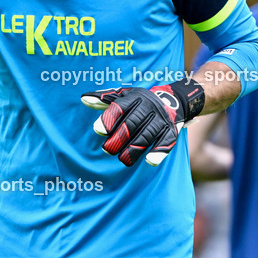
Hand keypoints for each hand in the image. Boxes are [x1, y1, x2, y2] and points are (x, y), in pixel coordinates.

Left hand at [82, 78, 205, 166]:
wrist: (173, 100)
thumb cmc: (140, 101)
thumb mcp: (124, 95)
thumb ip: (104, 99)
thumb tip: (84, 99)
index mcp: (135, 97)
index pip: (120, 107)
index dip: (109, 119)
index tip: (98, 131)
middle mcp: (149, 106)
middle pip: (132, 123)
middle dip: (119, 138)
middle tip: (107, 149)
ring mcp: (161, 119)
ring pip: (147, 135)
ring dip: (134, 149)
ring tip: (122, 160)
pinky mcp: (171, 130)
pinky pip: (166, 141)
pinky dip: (159, 152)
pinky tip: (149, 161)